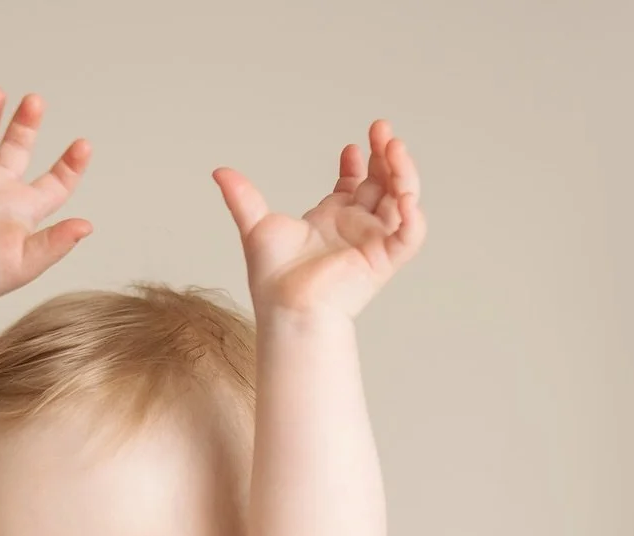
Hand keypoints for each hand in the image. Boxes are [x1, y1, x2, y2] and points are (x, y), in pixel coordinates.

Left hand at [213, 121, 423, 321]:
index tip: (352, 146)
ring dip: (403, 172)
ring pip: (402, 201)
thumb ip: (243, 197)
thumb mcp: (256, 227)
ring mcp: (372, 243)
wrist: (287, 308)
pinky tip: (406, 195)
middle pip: (383, 184)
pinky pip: (410, 236)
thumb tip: (219, 171)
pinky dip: (414, 216)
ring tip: (394, 146)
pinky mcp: (384, 260)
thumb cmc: (272, 280)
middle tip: (381, 129)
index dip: (360, 161)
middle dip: (385, 155)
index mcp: (331, 220)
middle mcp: (355, 229)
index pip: (356, 184)